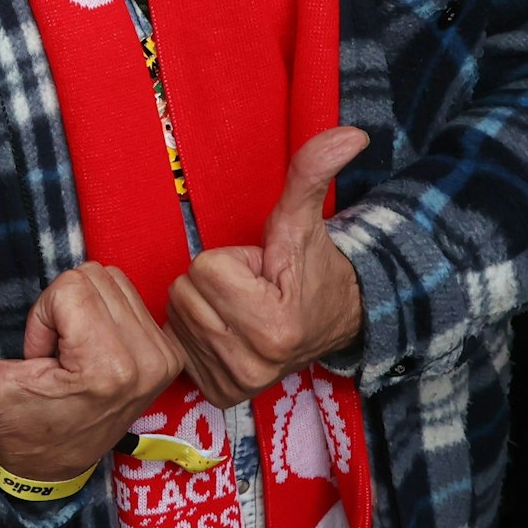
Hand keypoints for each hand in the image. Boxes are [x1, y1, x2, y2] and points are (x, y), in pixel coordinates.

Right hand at [0, 262, 183, 481]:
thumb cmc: (24, 426)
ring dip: (85, 308)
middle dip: (65, 308)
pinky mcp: (170, 352)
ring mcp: (162, 356)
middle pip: (94, 276)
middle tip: (57, 356)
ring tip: (74, 353)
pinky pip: (131, 293)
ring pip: (112, 278)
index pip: (71, 286)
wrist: (58, 464)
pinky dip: (107, 312)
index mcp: (107, 366)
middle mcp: (146, 359)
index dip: (44, 317)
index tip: (42, 359)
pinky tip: (94, 350)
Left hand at [165, 127, 368, 407]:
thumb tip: (349, 134)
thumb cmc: (311, 267)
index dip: (231, 259)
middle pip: (184, 294)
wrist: (333, 321)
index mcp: (271, 324)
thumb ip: (312, 173)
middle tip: (249, 288)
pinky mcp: (221, 394)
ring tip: (241, 307)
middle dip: (212, 282)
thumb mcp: (304, 219)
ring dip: (203, 305)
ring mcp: (235, 384)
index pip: (204, 269)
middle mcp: (252, 364)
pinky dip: (198, 333)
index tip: (260, 269)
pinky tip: (229, 330)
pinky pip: (180, 345)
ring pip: (178, 317)